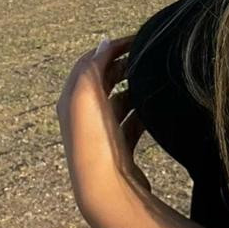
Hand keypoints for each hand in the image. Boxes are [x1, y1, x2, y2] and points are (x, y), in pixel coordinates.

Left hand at [56, 34, 151, 220]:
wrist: (105, 189)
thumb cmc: (95, 141)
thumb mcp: (88, 95)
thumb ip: (93, 65)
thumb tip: (104, 42)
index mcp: (72, 100)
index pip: (90, 62)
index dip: (112, 47)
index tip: (139, 38)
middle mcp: (82, 116)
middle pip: (104, 80)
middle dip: (124, 64)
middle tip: (149, 56)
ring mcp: (101, 133)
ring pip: (119, 100)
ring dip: (135, 88)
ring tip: (155, 80)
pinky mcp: (118, 149)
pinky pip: (131, 122)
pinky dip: (142, 112)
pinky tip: (156, 110)